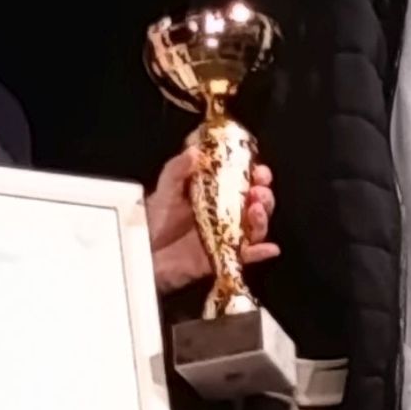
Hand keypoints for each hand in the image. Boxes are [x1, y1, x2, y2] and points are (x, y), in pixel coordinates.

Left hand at [146, 147, 277, 293]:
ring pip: (253, 228)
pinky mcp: (222, 258)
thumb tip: (195, 151)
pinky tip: (269, 248)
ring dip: (262, 220)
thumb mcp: (165, 189)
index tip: (259, 170)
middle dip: (263, 196)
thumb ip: (178, 169)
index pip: (242, 181)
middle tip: (259, 191)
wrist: (141, 252)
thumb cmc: (153, 219)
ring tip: (257, 210)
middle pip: (254, 204)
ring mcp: (225, 236)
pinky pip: (245, 256)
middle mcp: (224, 214)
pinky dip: (259, 253)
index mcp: (214, 194)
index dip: (254, 175)